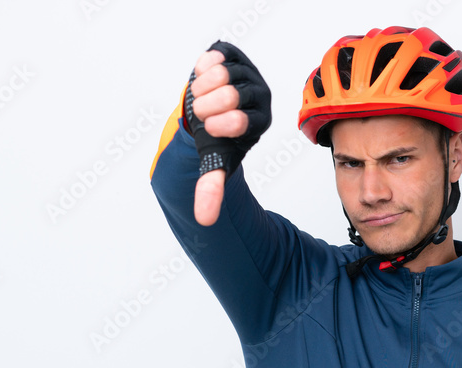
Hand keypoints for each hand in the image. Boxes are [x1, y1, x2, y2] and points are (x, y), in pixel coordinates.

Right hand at [185, 43, 270, 225]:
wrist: (208, 107)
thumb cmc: (215, 136)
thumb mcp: (216, 160)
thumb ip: (211, 187)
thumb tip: (204, 220)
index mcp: (260, 120)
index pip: (241, 120)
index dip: (217, 125)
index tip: (210, 128)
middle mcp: (260, 94)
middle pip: (231, 94)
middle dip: (206, 107)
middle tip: (203, 113)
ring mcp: (248, 71)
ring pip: (221, 73)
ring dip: (201, 89)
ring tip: (201, 97)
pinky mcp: (233, 53)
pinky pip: (213, 56)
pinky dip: (201, 69)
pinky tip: (203, 80)